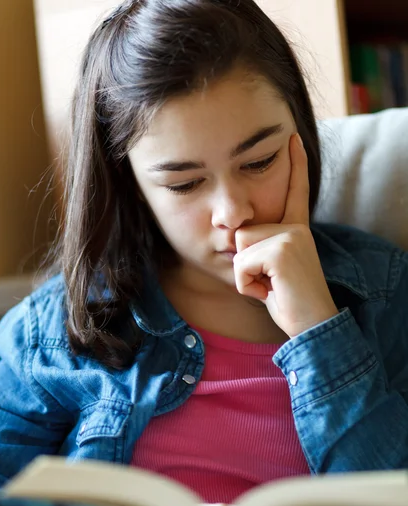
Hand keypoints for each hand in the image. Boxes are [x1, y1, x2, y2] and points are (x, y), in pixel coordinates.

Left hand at [233, 133, 338, 337]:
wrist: (312, 325)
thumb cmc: (288, 301)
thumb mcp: (271, 270)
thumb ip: (259, 248)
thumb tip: (234, 234)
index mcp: (296, 230)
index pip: (295, 193)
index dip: (295, 166)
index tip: (293, 139)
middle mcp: (296, 228)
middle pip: (242, 232)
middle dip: (245, 264)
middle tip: (270, 282)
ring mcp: (291, 236)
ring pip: (239, 247)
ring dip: (245, 275)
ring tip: (270, 286)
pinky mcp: (282, 250)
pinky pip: (240, 263)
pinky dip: (247, 285)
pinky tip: (269, 291)